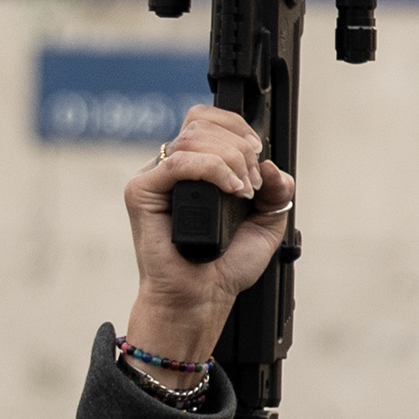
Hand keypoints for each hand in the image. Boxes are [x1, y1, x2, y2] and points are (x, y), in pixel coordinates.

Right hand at [122, 105, 293, 369]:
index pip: (208, 119)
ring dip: (231, 159)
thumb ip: (276, 189)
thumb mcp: (266, 221)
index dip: (237, 127)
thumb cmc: (226, 265)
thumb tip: (270, 164)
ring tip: (243, 191)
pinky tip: (231, 191)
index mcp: (196, 167)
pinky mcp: (142, 192)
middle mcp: (173, 168)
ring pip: (193, 138)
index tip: (258, 157)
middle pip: (202, 123)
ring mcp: (155, 178)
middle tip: (252, 183)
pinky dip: (214, 170)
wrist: (202, 298)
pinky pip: (179, 163)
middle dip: (240, 147)